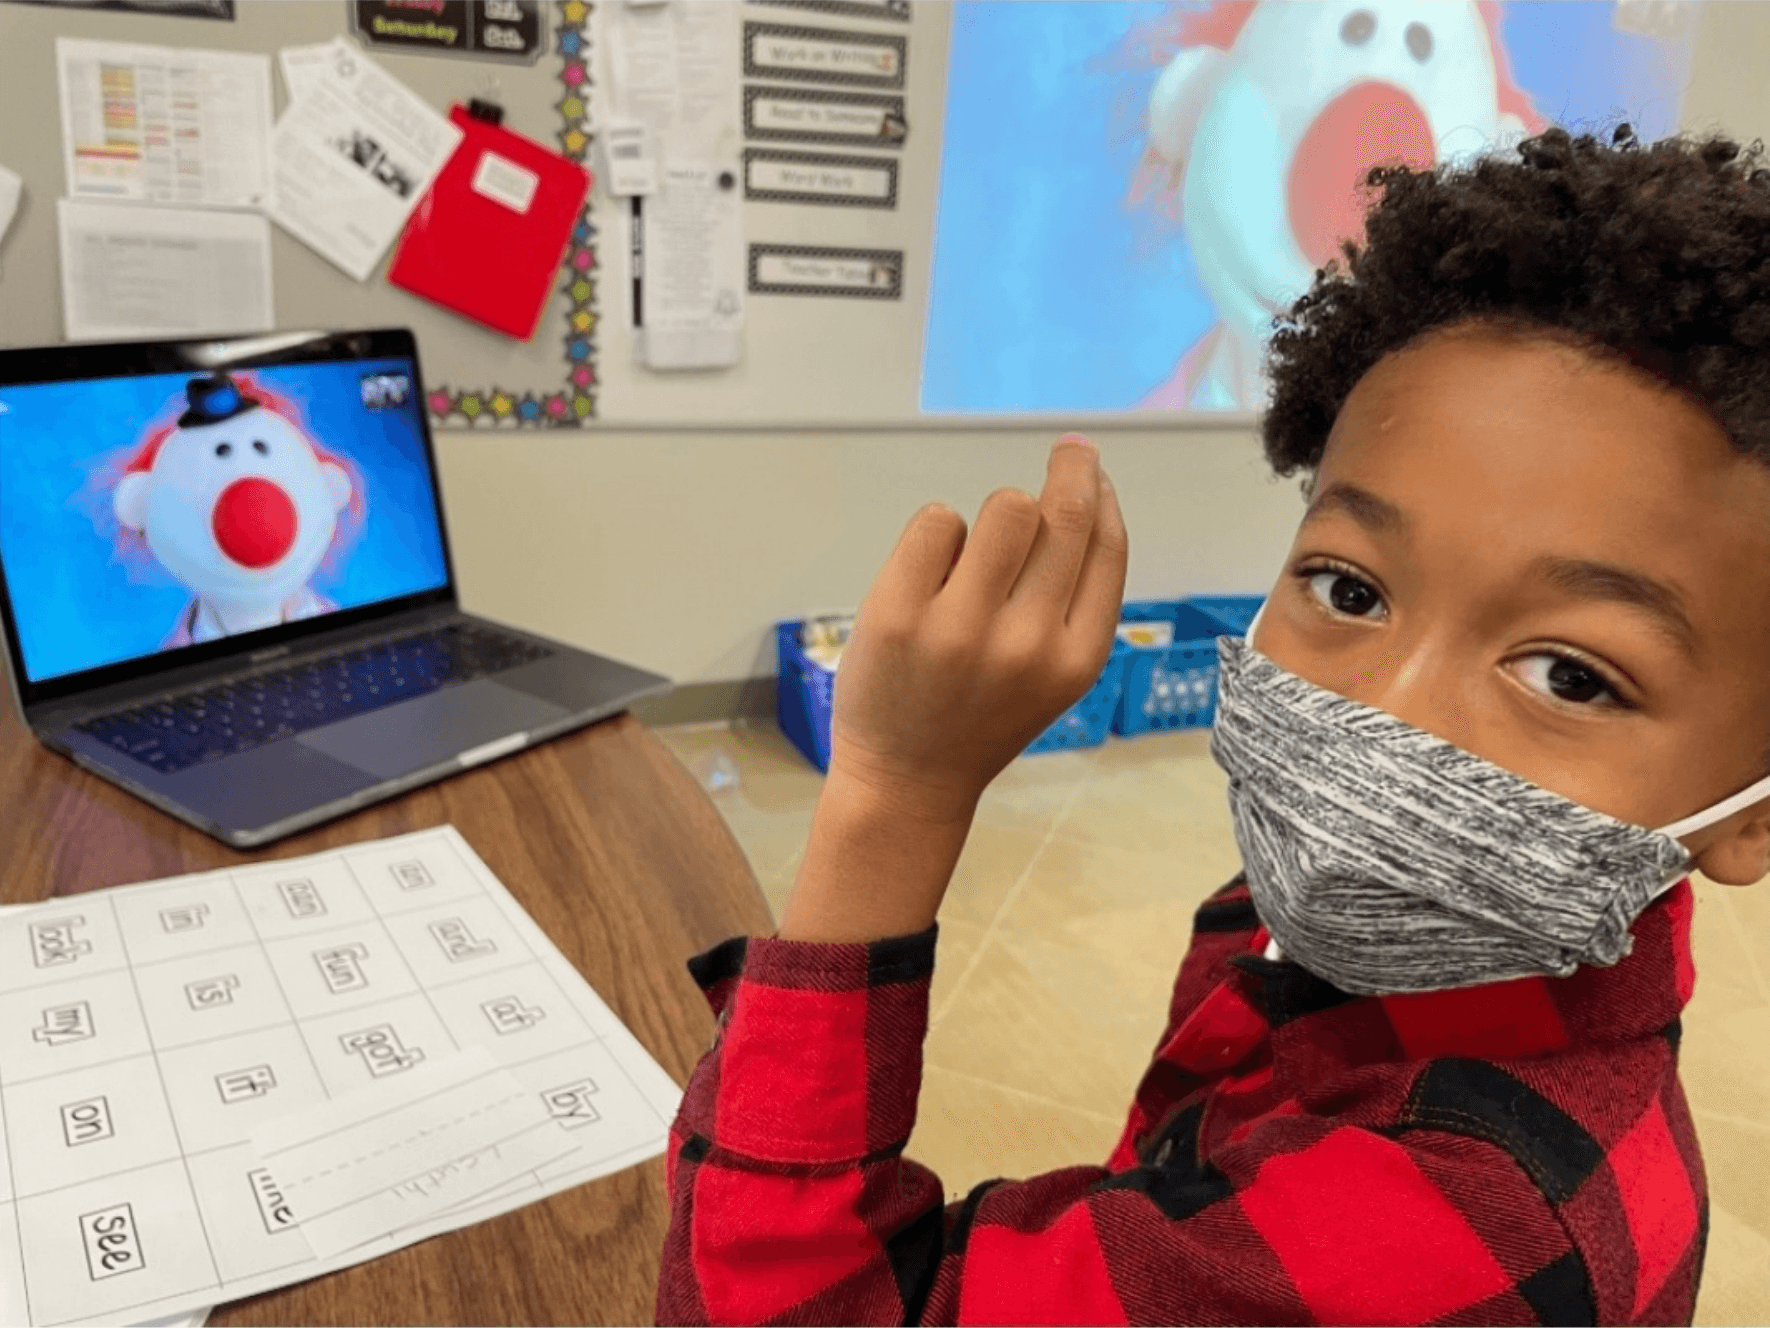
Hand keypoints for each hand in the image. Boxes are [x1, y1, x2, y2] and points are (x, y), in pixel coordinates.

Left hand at [828, 434, 1129, 824]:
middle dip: (1071, 468)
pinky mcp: (898, 614)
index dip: (1102, 497)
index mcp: (1076, 658)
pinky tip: (932, 573)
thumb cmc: (981, 715)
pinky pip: (936, 519)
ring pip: (1005, 507)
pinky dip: (937, 532)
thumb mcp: (1053, 674)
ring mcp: (960, 628)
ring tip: (976, 553)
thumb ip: (1072, 599)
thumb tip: (1086, 493)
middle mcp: (1026, 643)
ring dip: (996, 513)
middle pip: (1062, 515)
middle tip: (1069, 451)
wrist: (908, 780)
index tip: (1092, 471)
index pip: (1106, 547)